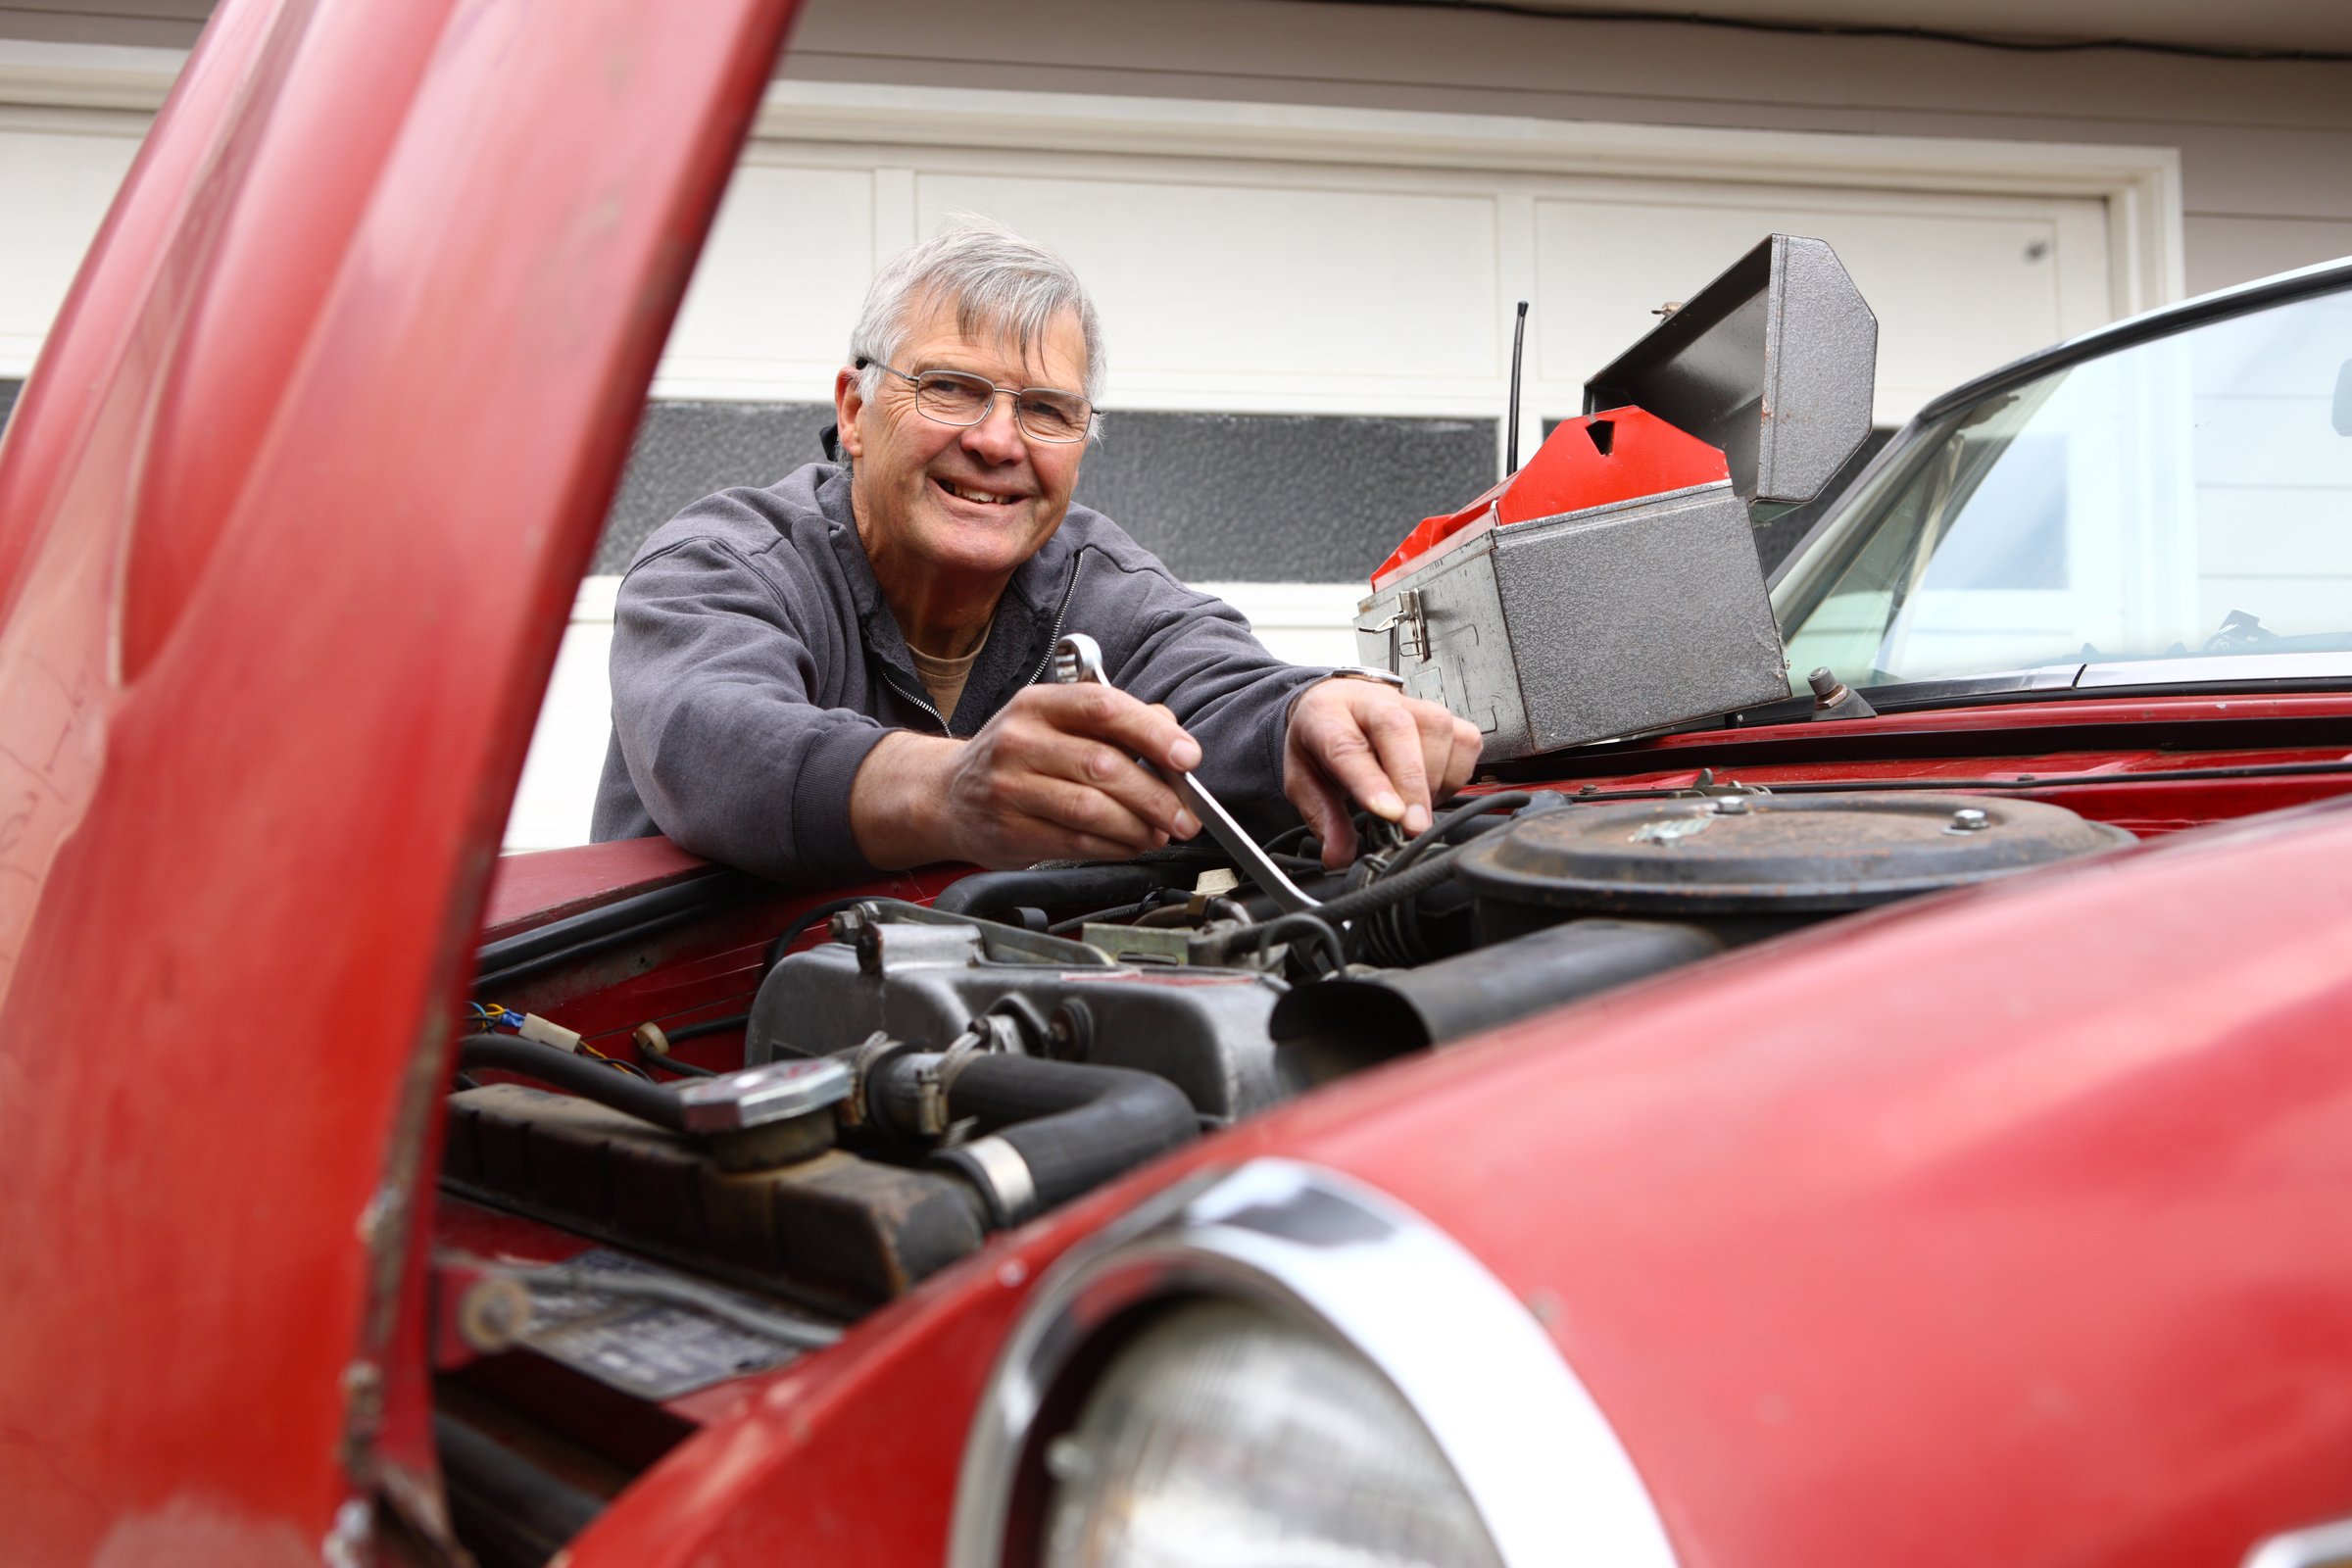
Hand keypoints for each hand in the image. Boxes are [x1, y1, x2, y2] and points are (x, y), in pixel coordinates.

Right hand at [851, 683, 1203, 869]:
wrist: (947, 795)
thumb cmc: (1015, 756)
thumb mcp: (1054, 721)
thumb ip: (1115, 721)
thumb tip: (1172, 735)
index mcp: (1038, 704)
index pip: (1104, 708)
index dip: (1153, 734)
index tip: (1187, 757)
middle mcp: (1019, 740)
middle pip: (1103, 765)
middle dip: (1156, 795)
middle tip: (1184, 813)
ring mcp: (1010, 787)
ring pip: (1091, 809)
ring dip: (1138, 826)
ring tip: (1160, 832)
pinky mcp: (1009, 830)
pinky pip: (1075, 842)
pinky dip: (1114, 847)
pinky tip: (1130, 844)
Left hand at [1283, 678, 1483, 867]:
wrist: (1340, 704)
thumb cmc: (1324, 742)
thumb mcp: (1305, 781)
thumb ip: (1323, 818)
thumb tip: (1339, 857)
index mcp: (1325, 715)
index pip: (1347, 746)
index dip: (1370, 782)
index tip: (1389, 814)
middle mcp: (1370, 702)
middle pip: (1397, 729)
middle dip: (1411, 782)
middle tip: (1414, 827)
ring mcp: (1411, 703)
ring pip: (1438, 730)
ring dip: (1434, 780)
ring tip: (1415, 808)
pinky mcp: (1444, 713)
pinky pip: (1465, 742)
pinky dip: (1456, 774)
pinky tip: (1434, 790)